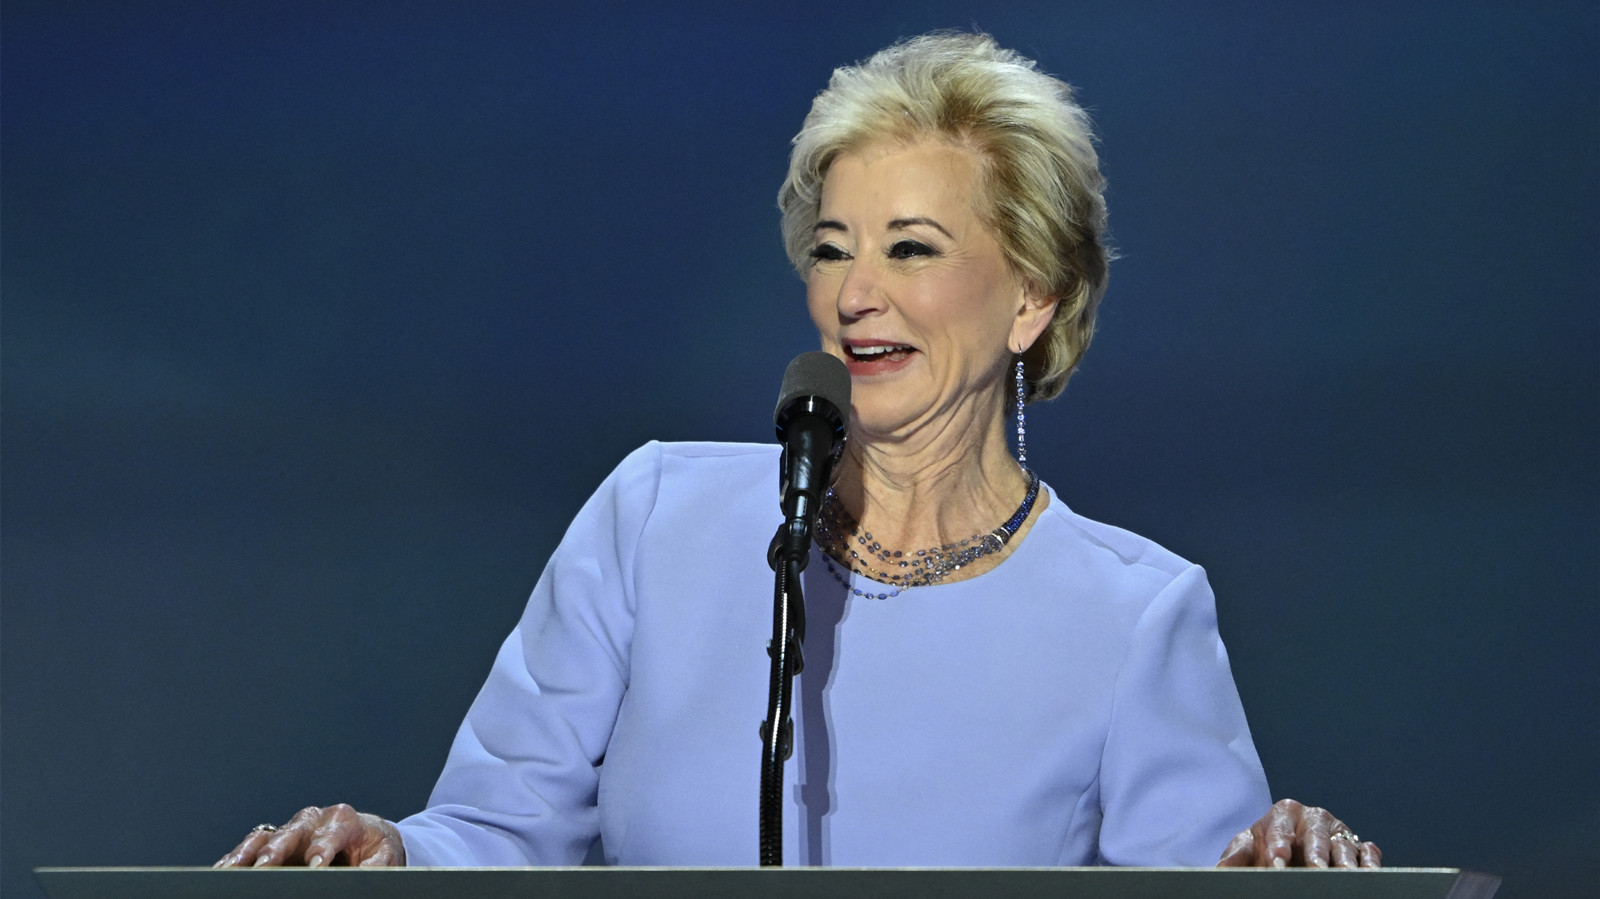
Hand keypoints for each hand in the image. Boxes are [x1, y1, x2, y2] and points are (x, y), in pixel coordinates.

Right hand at [214, 804, 404, 867]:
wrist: (367, 835)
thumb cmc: (374, 846)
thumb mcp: (384, 854)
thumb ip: (377, 865)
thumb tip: (368, 873)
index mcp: (343, 819)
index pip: (331, 833)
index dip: (322, 848)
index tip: (316, 865)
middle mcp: (314, 819)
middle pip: (291, 832)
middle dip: (277, 849)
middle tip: (264, 867)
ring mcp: (292, 828)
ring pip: (266, 837)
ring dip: (248, 853)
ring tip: (230, 869)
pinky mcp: (276, 839)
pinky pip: (253, 846)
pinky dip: (237, 856)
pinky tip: (224, 869)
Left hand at [1216, 798, 1380, 868]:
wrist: (1290, 849)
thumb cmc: (1267, 846)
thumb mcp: (1249, 847)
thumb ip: (1236, 856)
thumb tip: (1220, 868)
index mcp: (1284, 813)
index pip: (1280, 828)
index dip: (1278, 845)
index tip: (1275, 862)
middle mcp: (1313, 818)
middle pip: (1316, 834)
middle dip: (1315, 853)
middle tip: (1315, 870)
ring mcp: (1337, 831)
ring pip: (1344, 844)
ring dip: (1346, 861)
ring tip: (1345, 876)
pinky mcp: (1359, 845)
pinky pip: (1368, 851)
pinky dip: (1370, 862)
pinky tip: (1370, 874)